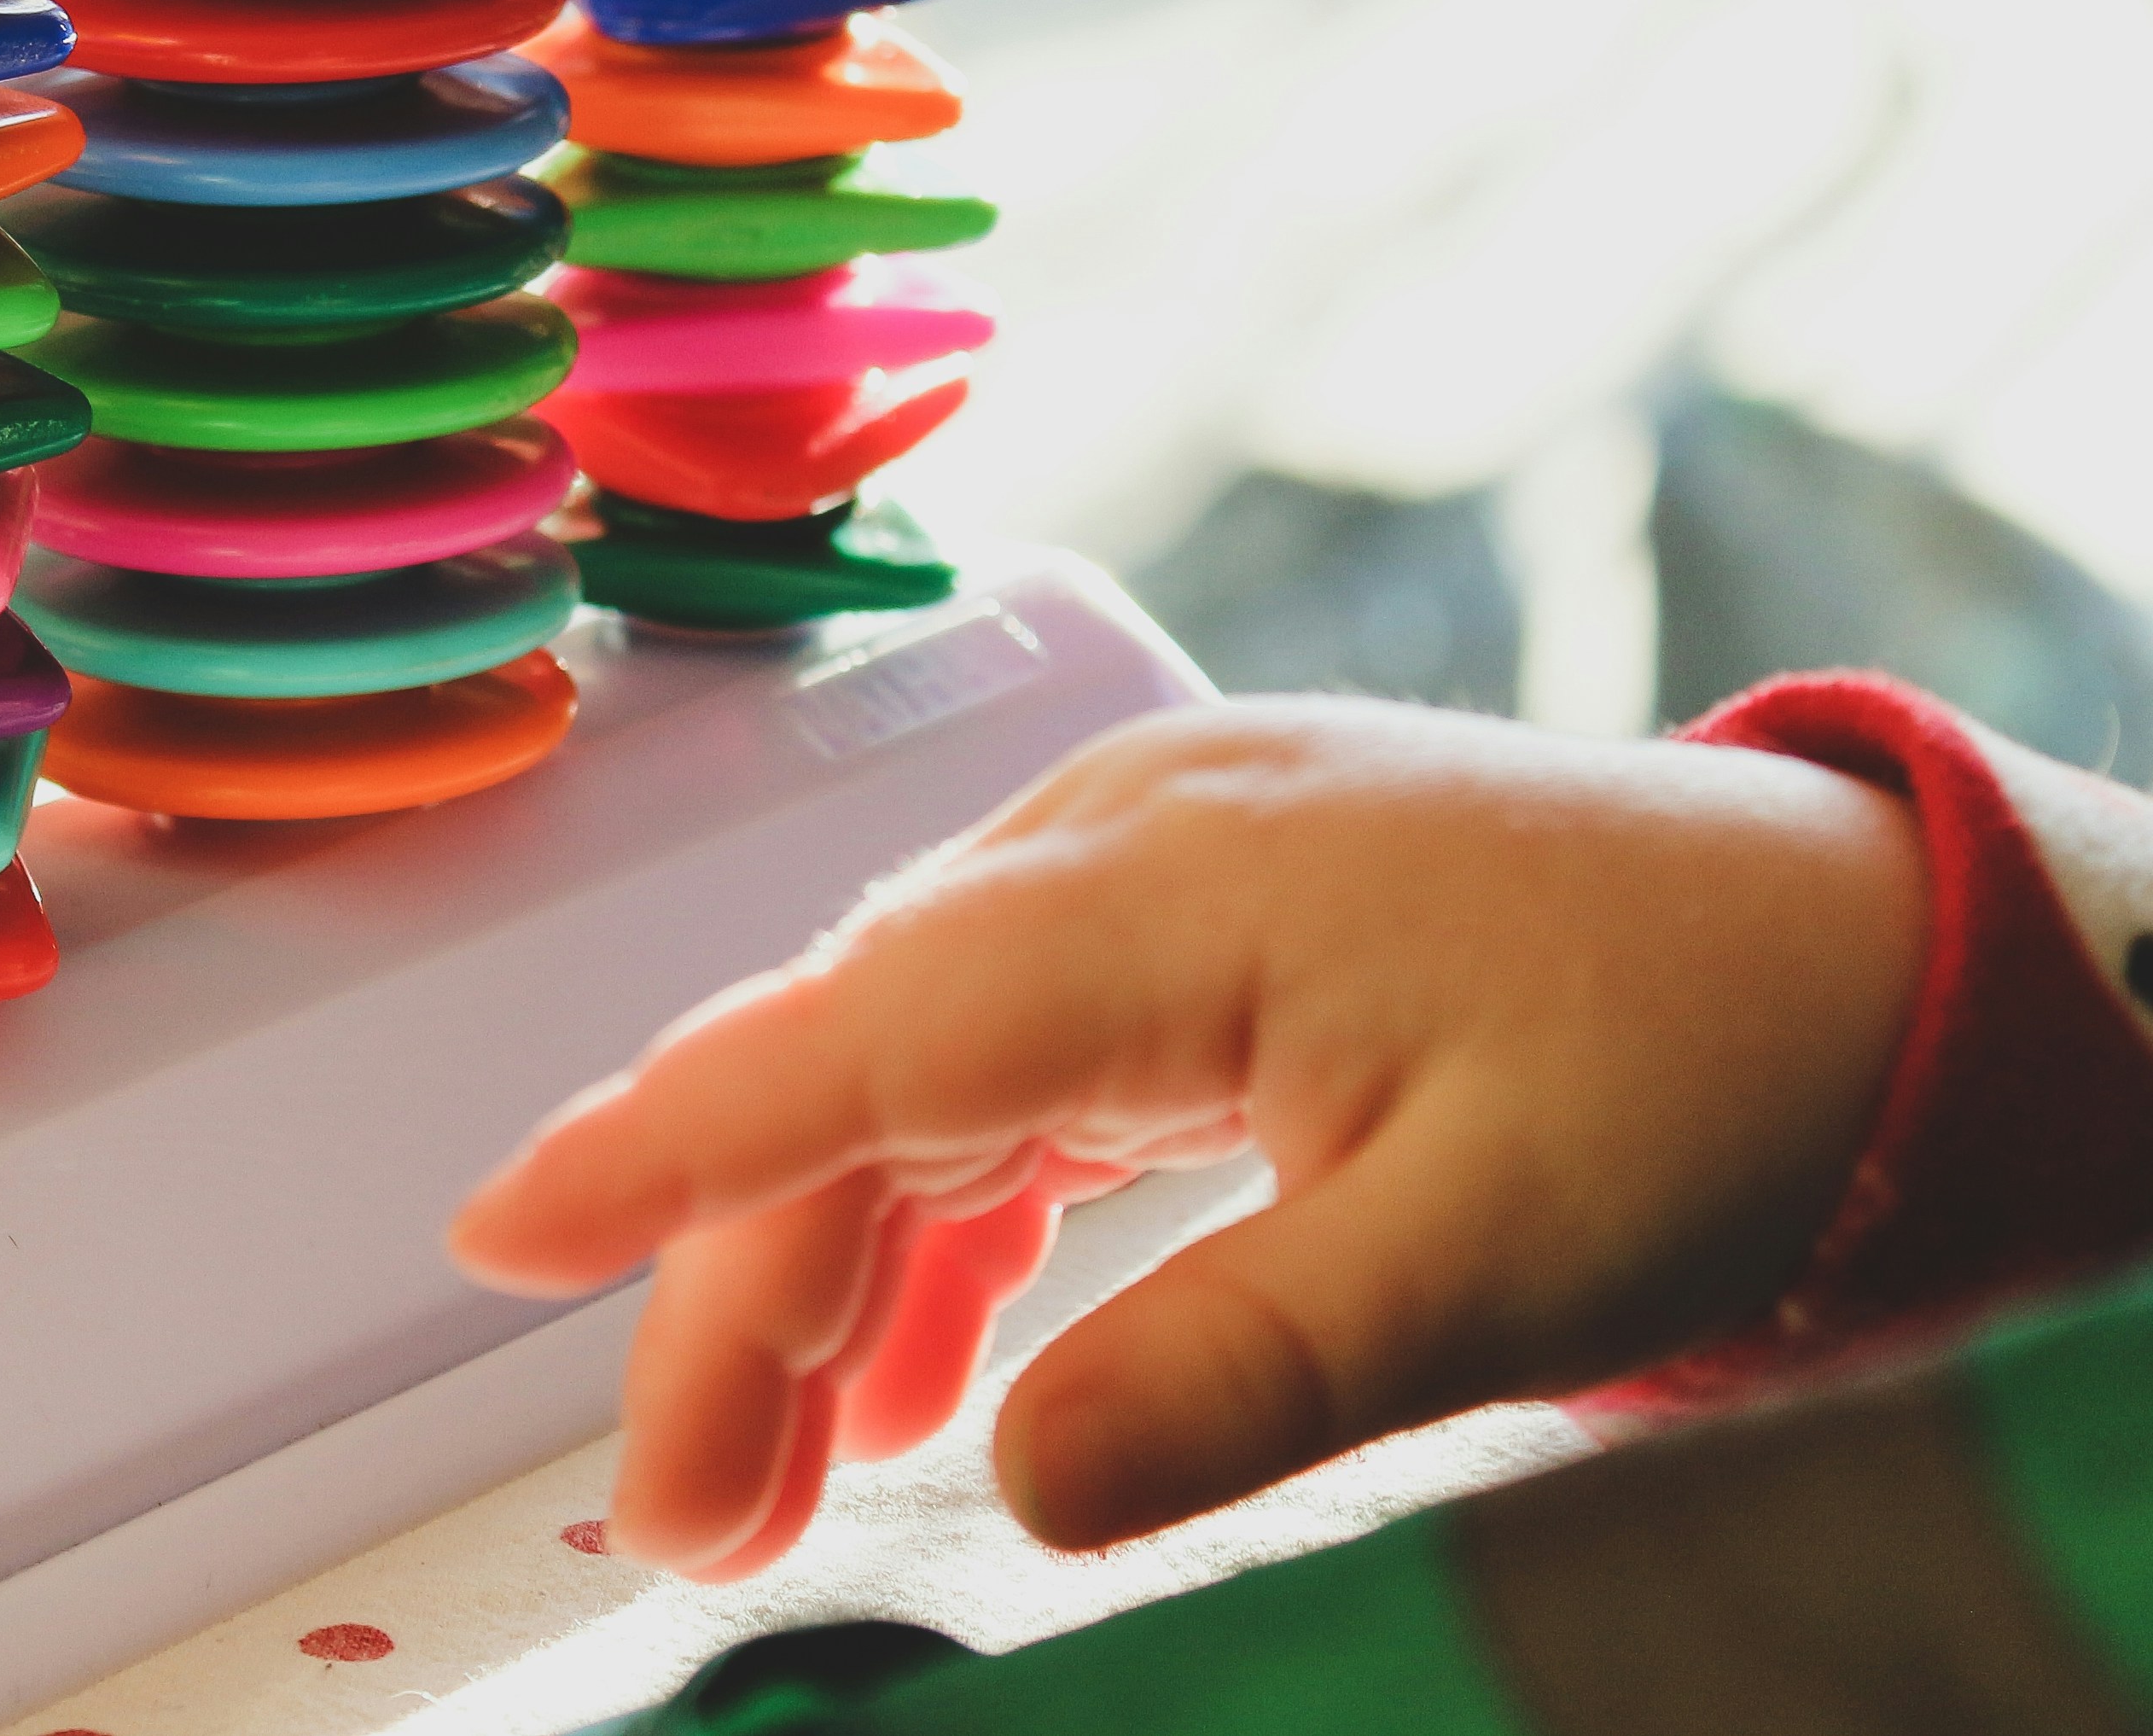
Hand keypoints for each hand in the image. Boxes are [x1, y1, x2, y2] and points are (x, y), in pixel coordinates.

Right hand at [449, 699, 1927, 1573]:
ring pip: (898, 1079)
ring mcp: (1144, 871)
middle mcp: (1118, 846)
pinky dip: (935, 1218)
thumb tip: (1024, 1494)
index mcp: (1175, 889)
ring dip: (826, 1273)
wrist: (1872, 944)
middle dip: (736, 1295)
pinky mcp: (1179, 923)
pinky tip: (917, 1369)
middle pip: (845, 1075)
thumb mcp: (1500, 1257)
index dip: (667, 1137)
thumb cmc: (1717, 1062)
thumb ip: (1245, 1368)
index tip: (500, 1229)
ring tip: (767, 1485)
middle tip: (683, 1525)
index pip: (855, 1024)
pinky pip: (993, 1070)